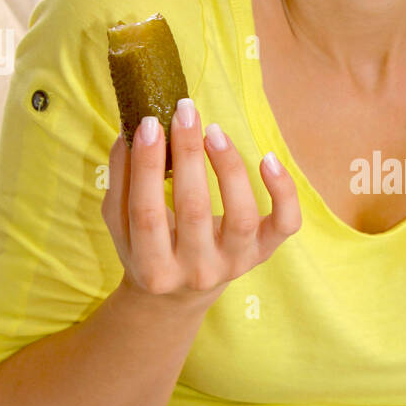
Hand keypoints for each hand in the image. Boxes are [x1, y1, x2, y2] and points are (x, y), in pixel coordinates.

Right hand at [102, 99, 300, 301]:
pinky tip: (268, 158)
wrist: (180, 293)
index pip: (146, 212)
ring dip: (228, 167)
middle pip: (193, 209)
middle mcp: (196, 272)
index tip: (149, 124)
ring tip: (213, 131)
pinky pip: (284, 223)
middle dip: (188, 155)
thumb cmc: (148, 246)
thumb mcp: (122, 225)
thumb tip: (130, 131)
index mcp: (153, 268)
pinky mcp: (263, 253)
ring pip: (240, 215)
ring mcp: (234, 264)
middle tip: (184, 112)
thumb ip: (121, 181)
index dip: (147, 166)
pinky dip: (283, 190)